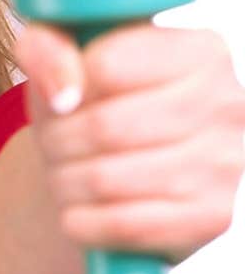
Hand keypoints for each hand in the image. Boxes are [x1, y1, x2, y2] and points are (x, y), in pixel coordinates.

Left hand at [12, 20, 244, 266]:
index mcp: (202, 52)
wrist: (133, 167)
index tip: (62, 100)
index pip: (106, 67)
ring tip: (64, 175)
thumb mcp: (68, 54)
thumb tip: (63, 93)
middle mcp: (228, 104)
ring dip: (64, 183)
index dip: (64, 90)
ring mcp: (226, 165)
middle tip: (53, 146)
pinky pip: (121, 225)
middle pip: (104, 127)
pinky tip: (78, 209)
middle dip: (58, 142)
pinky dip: (81, 221)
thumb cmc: (102, 101)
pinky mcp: (211, 217)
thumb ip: (47, 47)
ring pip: (106, 180)